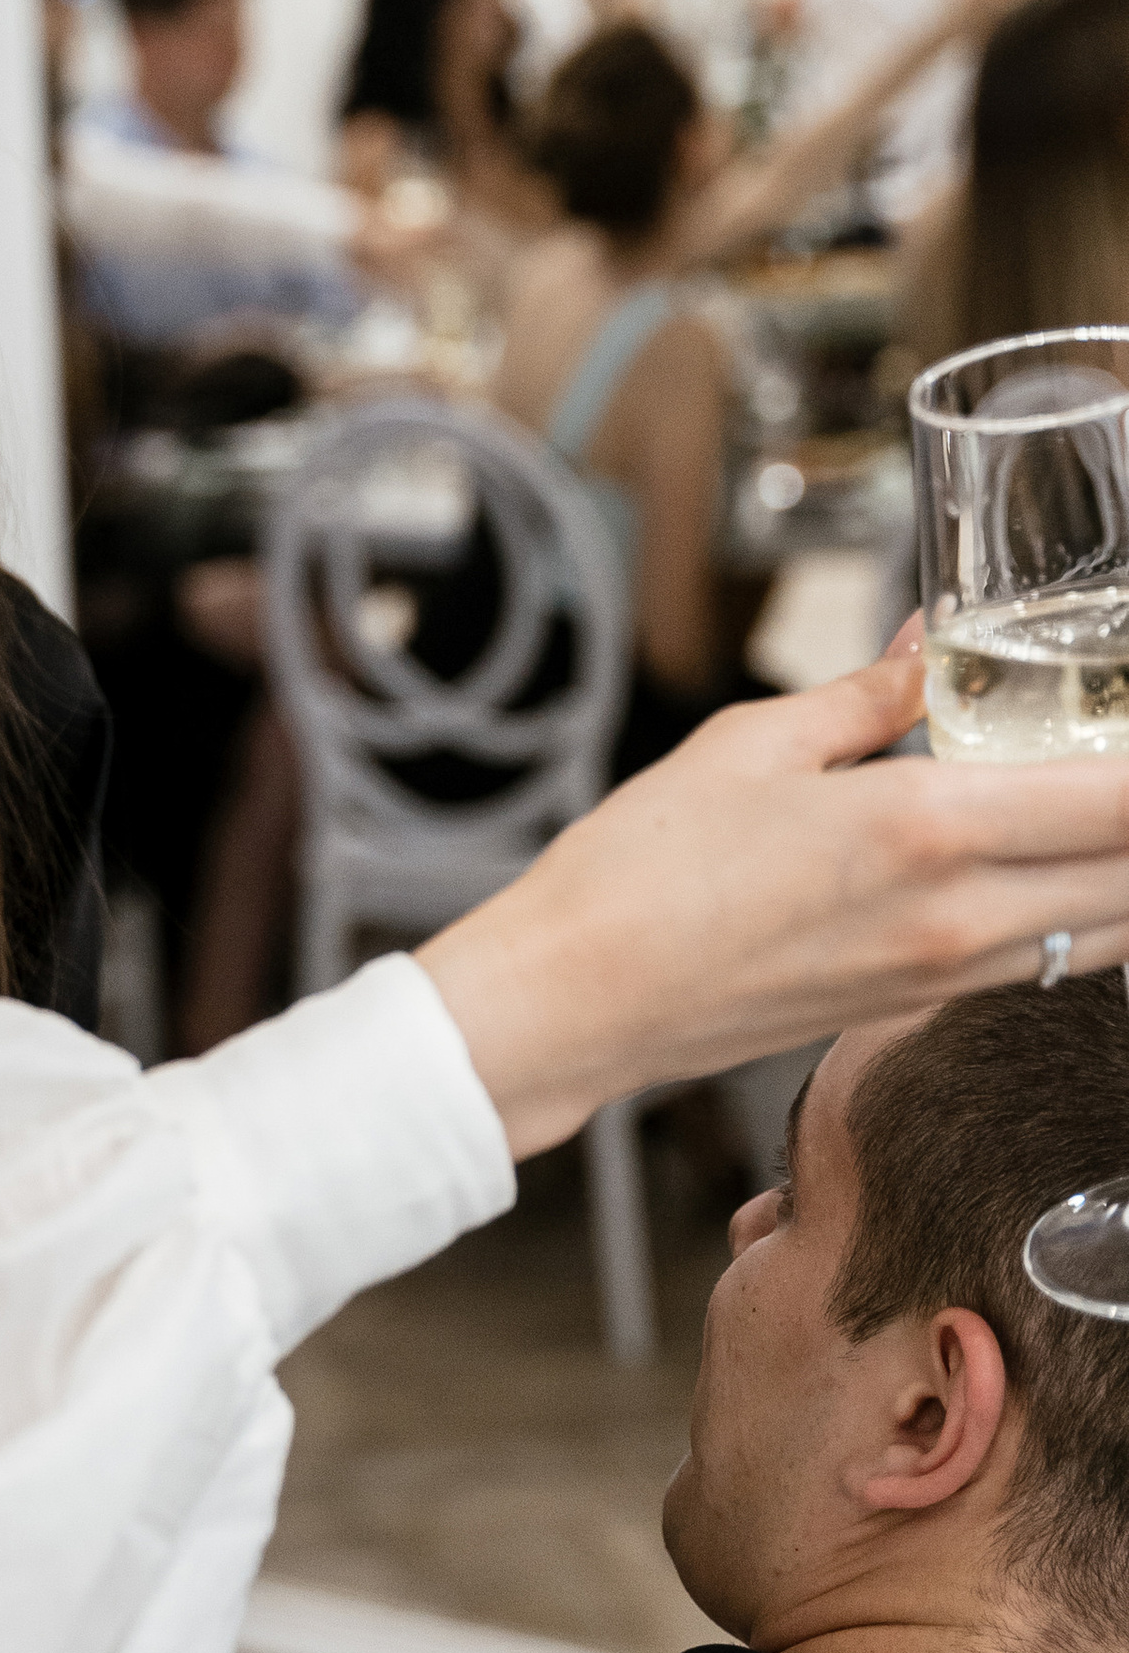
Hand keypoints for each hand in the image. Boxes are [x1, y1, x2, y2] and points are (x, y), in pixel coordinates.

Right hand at [419, 650, 1128, 1153]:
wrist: (578, 1000)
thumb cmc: (640, 873)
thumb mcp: (751, 743)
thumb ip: (868, 695)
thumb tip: (929, 643)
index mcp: (924, 827)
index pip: (1117, 800)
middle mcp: (958, 915)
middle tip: (1123, 761)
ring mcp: (944, 976)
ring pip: (1109, 933)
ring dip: (1124, 874)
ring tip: (1102, 814)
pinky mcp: (916, 1009)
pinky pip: (1045, 964)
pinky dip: (1083, 919)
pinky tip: (1057, 871)